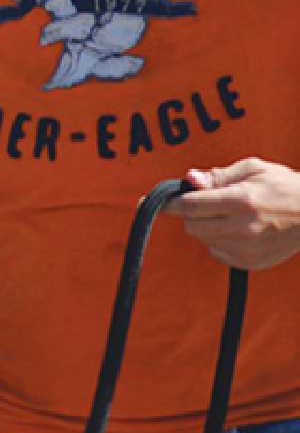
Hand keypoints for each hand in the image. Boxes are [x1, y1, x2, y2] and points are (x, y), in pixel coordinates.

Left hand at [166, 159, 299, 269]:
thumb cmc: (283, 185)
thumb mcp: (253, 169)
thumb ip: (218, 176)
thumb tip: (188, 180)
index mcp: (241, 201)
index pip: (190, 205)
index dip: (168, 204)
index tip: (149, 202)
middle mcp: (242, 228)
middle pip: (192, 226)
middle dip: (194, 213)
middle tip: (213, 203)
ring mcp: (247, 249)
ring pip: (204, 240)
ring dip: (208, 227)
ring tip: (233, 215)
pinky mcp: (251, 263)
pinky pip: (218, 253)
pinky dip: (221, 242)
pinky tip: (243, 231)